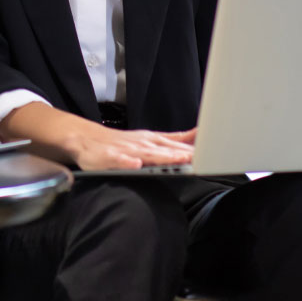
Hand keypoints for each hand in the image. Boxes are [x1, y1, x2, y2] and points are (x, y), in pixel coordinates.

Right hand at [70, 123, 196, 170]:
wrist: (88, 140)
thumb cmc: (123, 142)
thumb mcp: (152, 138)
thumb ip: (175, 139)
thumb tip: (199, 135)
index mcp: (154, 140)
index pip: (177, 144)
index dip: (194, 149)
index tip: (213, 151)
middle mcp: (143, 144)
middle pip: (166, 149)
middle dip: (184, 153)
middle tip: (202, 157)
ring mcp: (128, 150)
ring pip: (147, 154)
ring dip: (163, 156)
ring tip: (179, 159)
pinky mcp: (111, 158)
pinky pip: (120, 161)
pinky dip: (128, 162)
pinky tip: (136, 165)